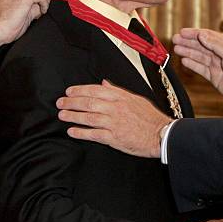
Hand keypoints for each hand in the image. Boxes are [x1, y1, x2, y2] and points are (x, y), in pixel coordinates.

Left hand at [56, 80, 170, 157]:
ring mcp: (114, 123)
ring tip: (62, 115)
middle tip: (61, 102)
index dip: (80, 90)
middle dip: (72, 102)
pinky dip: (81, 132)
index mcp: (122, 97)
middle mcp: (116, 108)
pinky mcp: (114, 137)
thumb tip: (104, 84)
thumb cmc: (150, 118)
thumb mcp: (136, 99)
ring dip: (73, 115)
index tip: (70, 91)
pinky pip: (93, 134)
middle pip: (89, 102)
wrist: (161, 134)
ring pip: (88, 117)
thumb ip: (118, 91)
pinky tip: (72, 131)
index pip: (96, 90)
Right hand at [172, 28, 222, 106]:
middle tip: (175, 39)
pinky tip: (184, 61)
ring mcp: (215, 65)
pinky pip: (200, 68)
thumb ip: (216, 45)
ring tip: (176, 48)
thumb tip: (202, 35)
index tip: (182, 32)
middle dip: (187, 41)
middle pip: (200, 45)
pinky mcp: (213, 75)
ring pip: (198, 56)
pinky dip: (191, 64)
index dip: (194, 33)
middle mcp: (219, 54)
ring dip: (187, 51)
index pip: (206, 36)